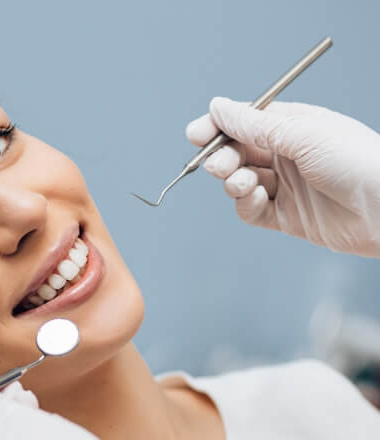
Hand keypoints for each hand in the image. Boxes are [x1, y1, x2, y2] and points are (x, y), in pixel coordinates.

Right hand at [186, 97, 379, 256]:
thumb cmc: (357, 161)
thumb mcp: (302, 134)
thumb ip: (255, 125)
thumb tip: (219, 108)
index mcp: (293, 126)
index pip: (246, 121)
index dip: (218, 127)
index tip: (196, 134)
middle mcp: (287, 155)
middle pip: (237, 152)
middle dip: (222, 157)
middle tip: (217, 164)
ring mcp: (285, 187)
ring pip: (240, 181)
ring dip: (233, 181)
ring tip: (243, 182)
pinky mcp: (285, 217)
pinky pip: (251, 210)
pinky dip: (244, 204)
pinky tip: (253, 198)